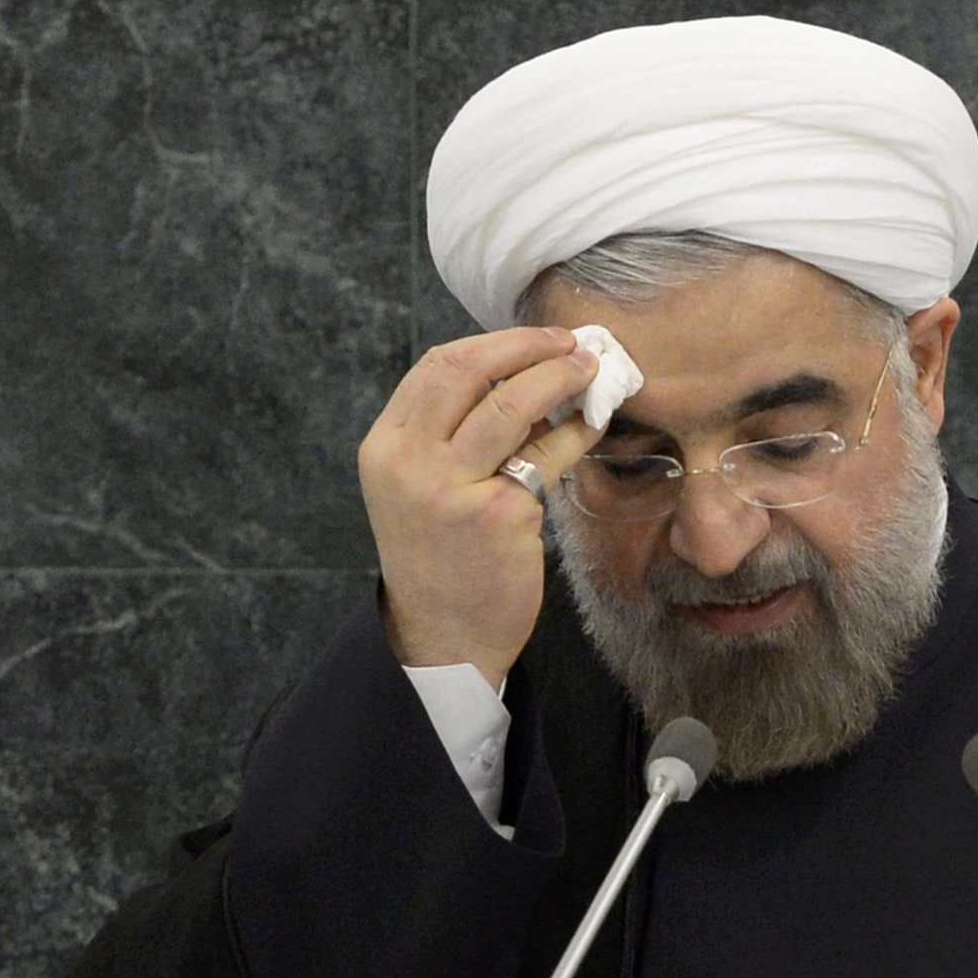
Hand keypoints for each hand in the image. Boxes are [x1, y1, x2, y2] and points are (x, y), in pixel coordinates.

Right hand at [358, 326, 603, 689]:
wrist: (444, 637)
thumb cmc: (441, 560)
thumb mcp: (422, 490)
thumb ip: (453, 436)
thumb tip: (525, 380)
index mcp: (385, 449)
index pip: (437, 367)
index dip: (494, 344)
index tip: (535, 340)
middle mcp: (409, 463)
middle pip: (470, 372)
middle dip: (527, 347)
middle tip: (570, 344)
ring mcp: (452, 488)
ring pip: (513, 405)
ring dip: (559, 378)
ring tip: (590, 372)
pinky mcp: (499, 515)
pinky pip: (547, 457)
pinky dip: (576, 433)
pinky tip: (593, 425)